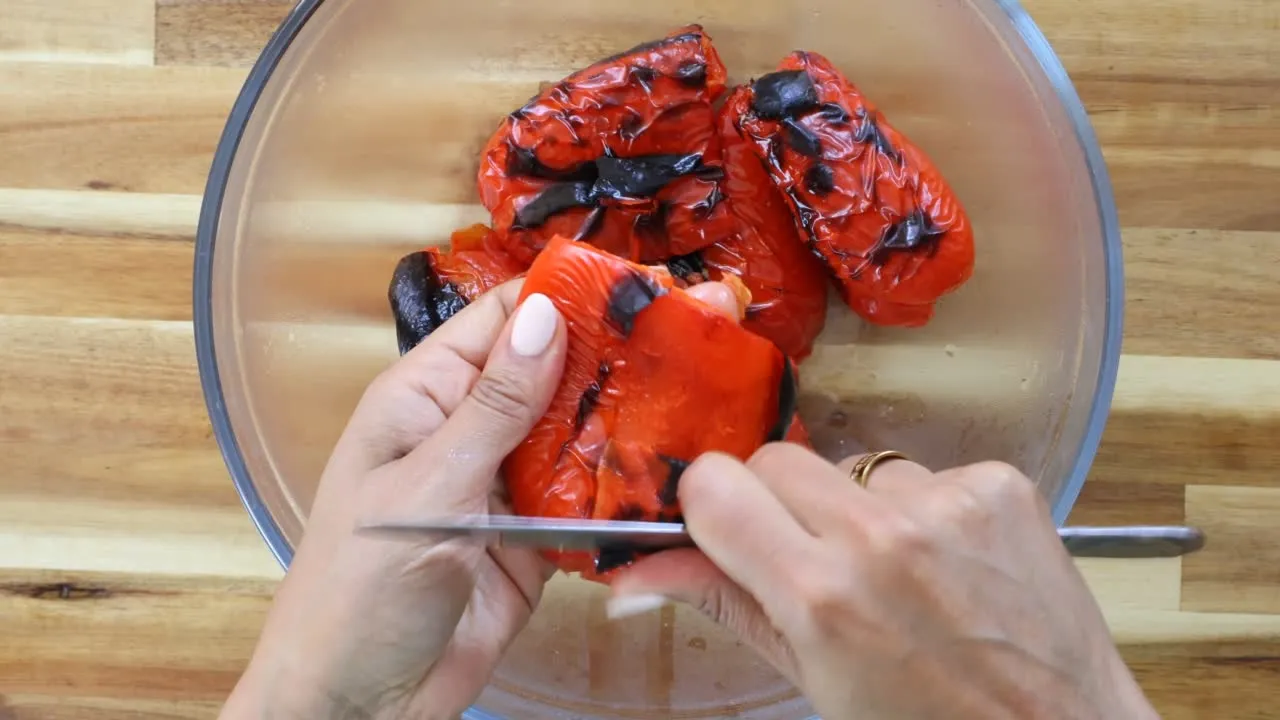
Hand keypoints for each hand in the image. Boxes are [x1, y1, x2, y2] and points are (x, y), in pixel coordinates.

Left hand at [220, 279, 745, 718]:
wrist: (359, 704)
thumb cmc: (354, 593)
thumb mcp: (425, 490)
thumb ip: (491, 408)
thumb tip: (545, 316)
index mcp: (427, 396)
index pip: (503, 319)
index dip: (567, 295)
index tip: (640, 284)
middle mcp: (471, 429)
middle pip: (554, 371)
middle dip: (616, 357)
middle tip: (694, 341)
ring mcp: (507, 483)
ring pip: (580, 433)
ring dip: (629, 423)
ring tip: (700, 400)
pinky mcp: (537, 537)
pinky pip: (589, 498)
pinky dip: (624, 490)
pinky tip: (670, 475)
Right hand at [608, 446, 1158, 719]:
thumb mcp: (812, 681)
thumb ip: (726, 605)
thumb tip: (632, 574)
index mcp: (820, 595)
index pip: (713, 485)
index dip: (710, 506)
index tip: (724, 528)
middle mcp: (880, 536)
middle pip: (775, 459)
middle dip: (779, 504)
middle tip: (811, 561)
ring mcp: (947, 501)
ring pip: (852, 467)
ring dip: (859, 510)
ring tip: (900, 576)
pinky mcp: (999, 483)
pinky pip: (924, 472)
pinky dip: (925, 510)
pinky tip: (950, 564)